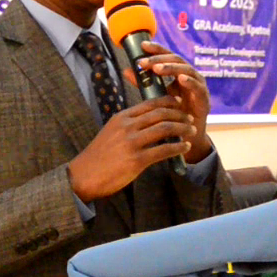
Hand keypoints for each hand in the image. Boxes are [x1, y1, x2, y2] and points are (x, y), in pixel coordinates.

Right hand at [68, 95, 194, 201]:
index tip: (180, 103)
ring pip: (164, 128)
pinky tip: (184, 147)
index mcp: (121, 117)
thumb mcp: (111, 131)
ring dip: (182, 128)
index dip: (168, 102)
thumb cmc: (99, 155)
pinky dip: (178, 147)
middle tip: (189, 118)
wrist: (84, 175)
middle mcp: (127, 126)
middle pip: (160, 113)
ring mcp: (132, 143)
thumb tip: (149, 120)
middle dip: (179, 114)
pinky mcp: (136, 160)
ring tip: (192, 130)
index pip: (150, 103)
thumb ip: (128, 124)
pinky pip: (163, 150)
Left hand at [128, 41, 212, 163]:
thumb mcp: (156, 95)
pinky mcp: (205, 98)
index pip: (166, 56)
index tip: (142, 45)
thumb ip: (143, 83)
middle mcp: (189, 75)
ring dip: (172, 68)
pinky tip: (181, 79)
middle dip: (159, 59)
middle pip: (175, 59)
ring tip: (157, 69)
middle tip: (144, 62)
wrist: (186, 137)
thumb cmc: (172, 113)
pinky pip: (198, 87)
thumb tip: (126, 70)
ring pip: (187, 69)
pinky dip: (190, 81)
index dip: (156, 49)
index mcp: (178, 72)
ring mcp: (198, 85)